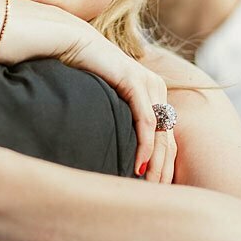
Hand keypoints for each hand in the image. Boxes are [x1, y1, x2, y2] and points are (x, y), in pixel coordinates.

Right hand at [57, 24, 175, 183]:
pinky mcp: (136, 81)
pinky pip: (146, 120)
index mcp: (154, 94)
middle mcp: (157, 88)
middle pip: (168, 140)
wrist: (72, 43)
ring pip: (161, 134)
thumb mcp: (108, 102)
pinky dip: (145, 145)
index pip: (166, 139)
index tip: (158, 192)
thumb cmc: (83, 74)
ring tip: (150, 187)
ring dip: (157, 164)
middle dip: (165, 172)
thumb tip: (119, 153)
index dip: (165, 167)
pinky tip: (140, 165)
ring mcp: (149, 84)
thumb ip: (119, 121)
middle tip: (157, 197)